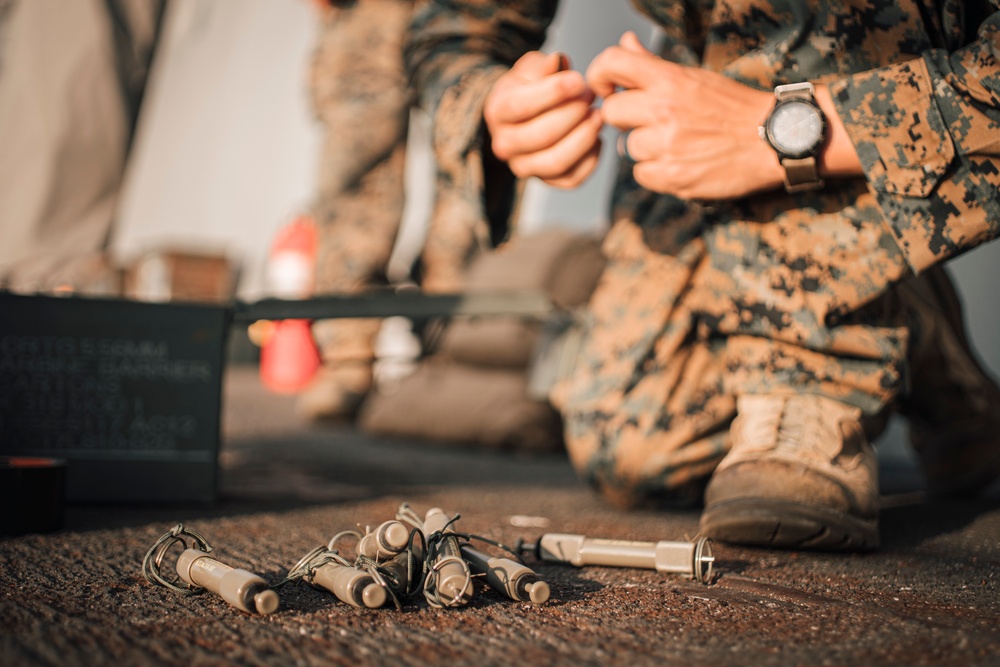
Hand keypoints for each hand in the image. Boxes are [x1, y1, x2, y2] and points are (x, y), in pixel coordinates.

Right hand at [483, 51, 603, 188]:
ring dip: (584, 138)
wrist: (524, 116)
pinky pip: (571, 179)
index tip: (578, 80)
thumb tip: (559, 61)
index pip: (521, 105)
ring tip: (598, 116)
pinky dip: (590, 160)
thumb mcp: (530, 69)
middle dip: (573, 114)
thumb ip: (544, 65)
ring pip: (556, 162)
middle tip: (591, 96)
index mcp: (497, 112)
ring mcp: (524, 166)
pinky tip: (596, 138)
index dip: (553, 93)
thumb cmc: (529, 88)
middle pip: (542, 136)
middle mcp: (505, 145)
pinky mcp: (546, 181)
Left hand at [587, 32, 782, 199]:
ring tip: (678, 144)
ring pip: (628, 148)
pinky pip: (641, 175)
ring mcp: (667, 145)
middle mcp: (664, 109)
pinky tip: (680, 163)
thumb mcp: (695, 77)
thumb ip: (652, 64)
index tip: (607, 88)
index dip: (600, 75)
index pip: (612, 63)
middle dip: (625, 118)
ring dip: (646, 148)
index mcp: (670, 79)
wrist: (775, 140)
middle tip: (650, 121)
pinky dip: (656, 172)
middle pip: (611, 112)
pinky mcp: (673, 176)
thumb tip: (625, 43)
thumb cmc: (734, 107)